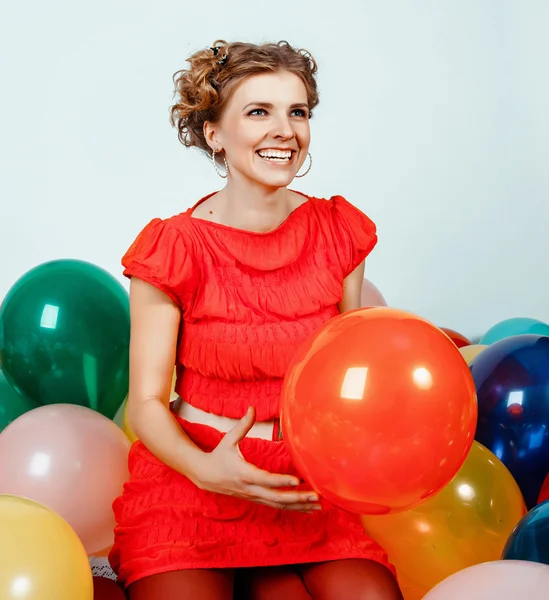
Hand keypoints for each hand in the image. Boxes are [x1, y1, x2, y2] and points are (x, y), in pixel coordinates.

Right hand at [190, 407, 320, 511]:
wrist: (205, 476)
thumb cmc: (219, 455)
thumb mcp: (229, 439)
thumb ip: (243, 425)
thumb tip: (252, 407)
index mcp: (244, 473)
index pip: (266, 479)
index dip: (282, 481)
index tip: (298, 481)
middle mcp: (250, 489)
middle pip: (277, 497)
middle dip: (298, 498)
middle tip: (317, 496)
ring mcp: (254, 496)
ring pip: (279, 505)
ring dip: (299, 506)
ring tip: (318, 505)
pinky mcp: (256, 498)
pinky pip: (276, 506)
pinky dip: (293, 508)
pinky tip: (306, 507)